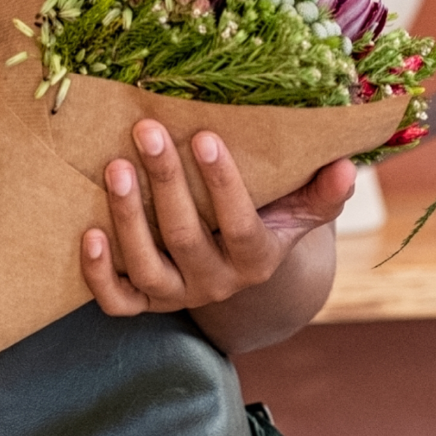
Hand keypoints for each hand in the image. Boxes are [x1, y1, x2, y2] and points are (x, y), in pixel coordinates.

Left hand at [84, 121, 354, 317]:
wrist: (237, 276)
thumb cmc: (267, 221)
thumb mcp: (299, 212)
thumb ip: (323, 193)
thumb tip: (347, 166)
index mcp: (256, 260)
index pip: (240, 226)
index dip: (223, 185)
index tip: (205, 136)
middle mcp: (215, 284)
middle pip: (186, 239)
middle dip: (165, 183)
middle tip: (147, 131)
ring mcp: (176, 296)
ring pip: (146, 269)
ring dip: (128, 218)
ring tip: (115, 167)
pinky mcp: (143, 303)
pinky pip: (116, 302)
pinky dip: (98, 273)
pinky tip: (88, 232)